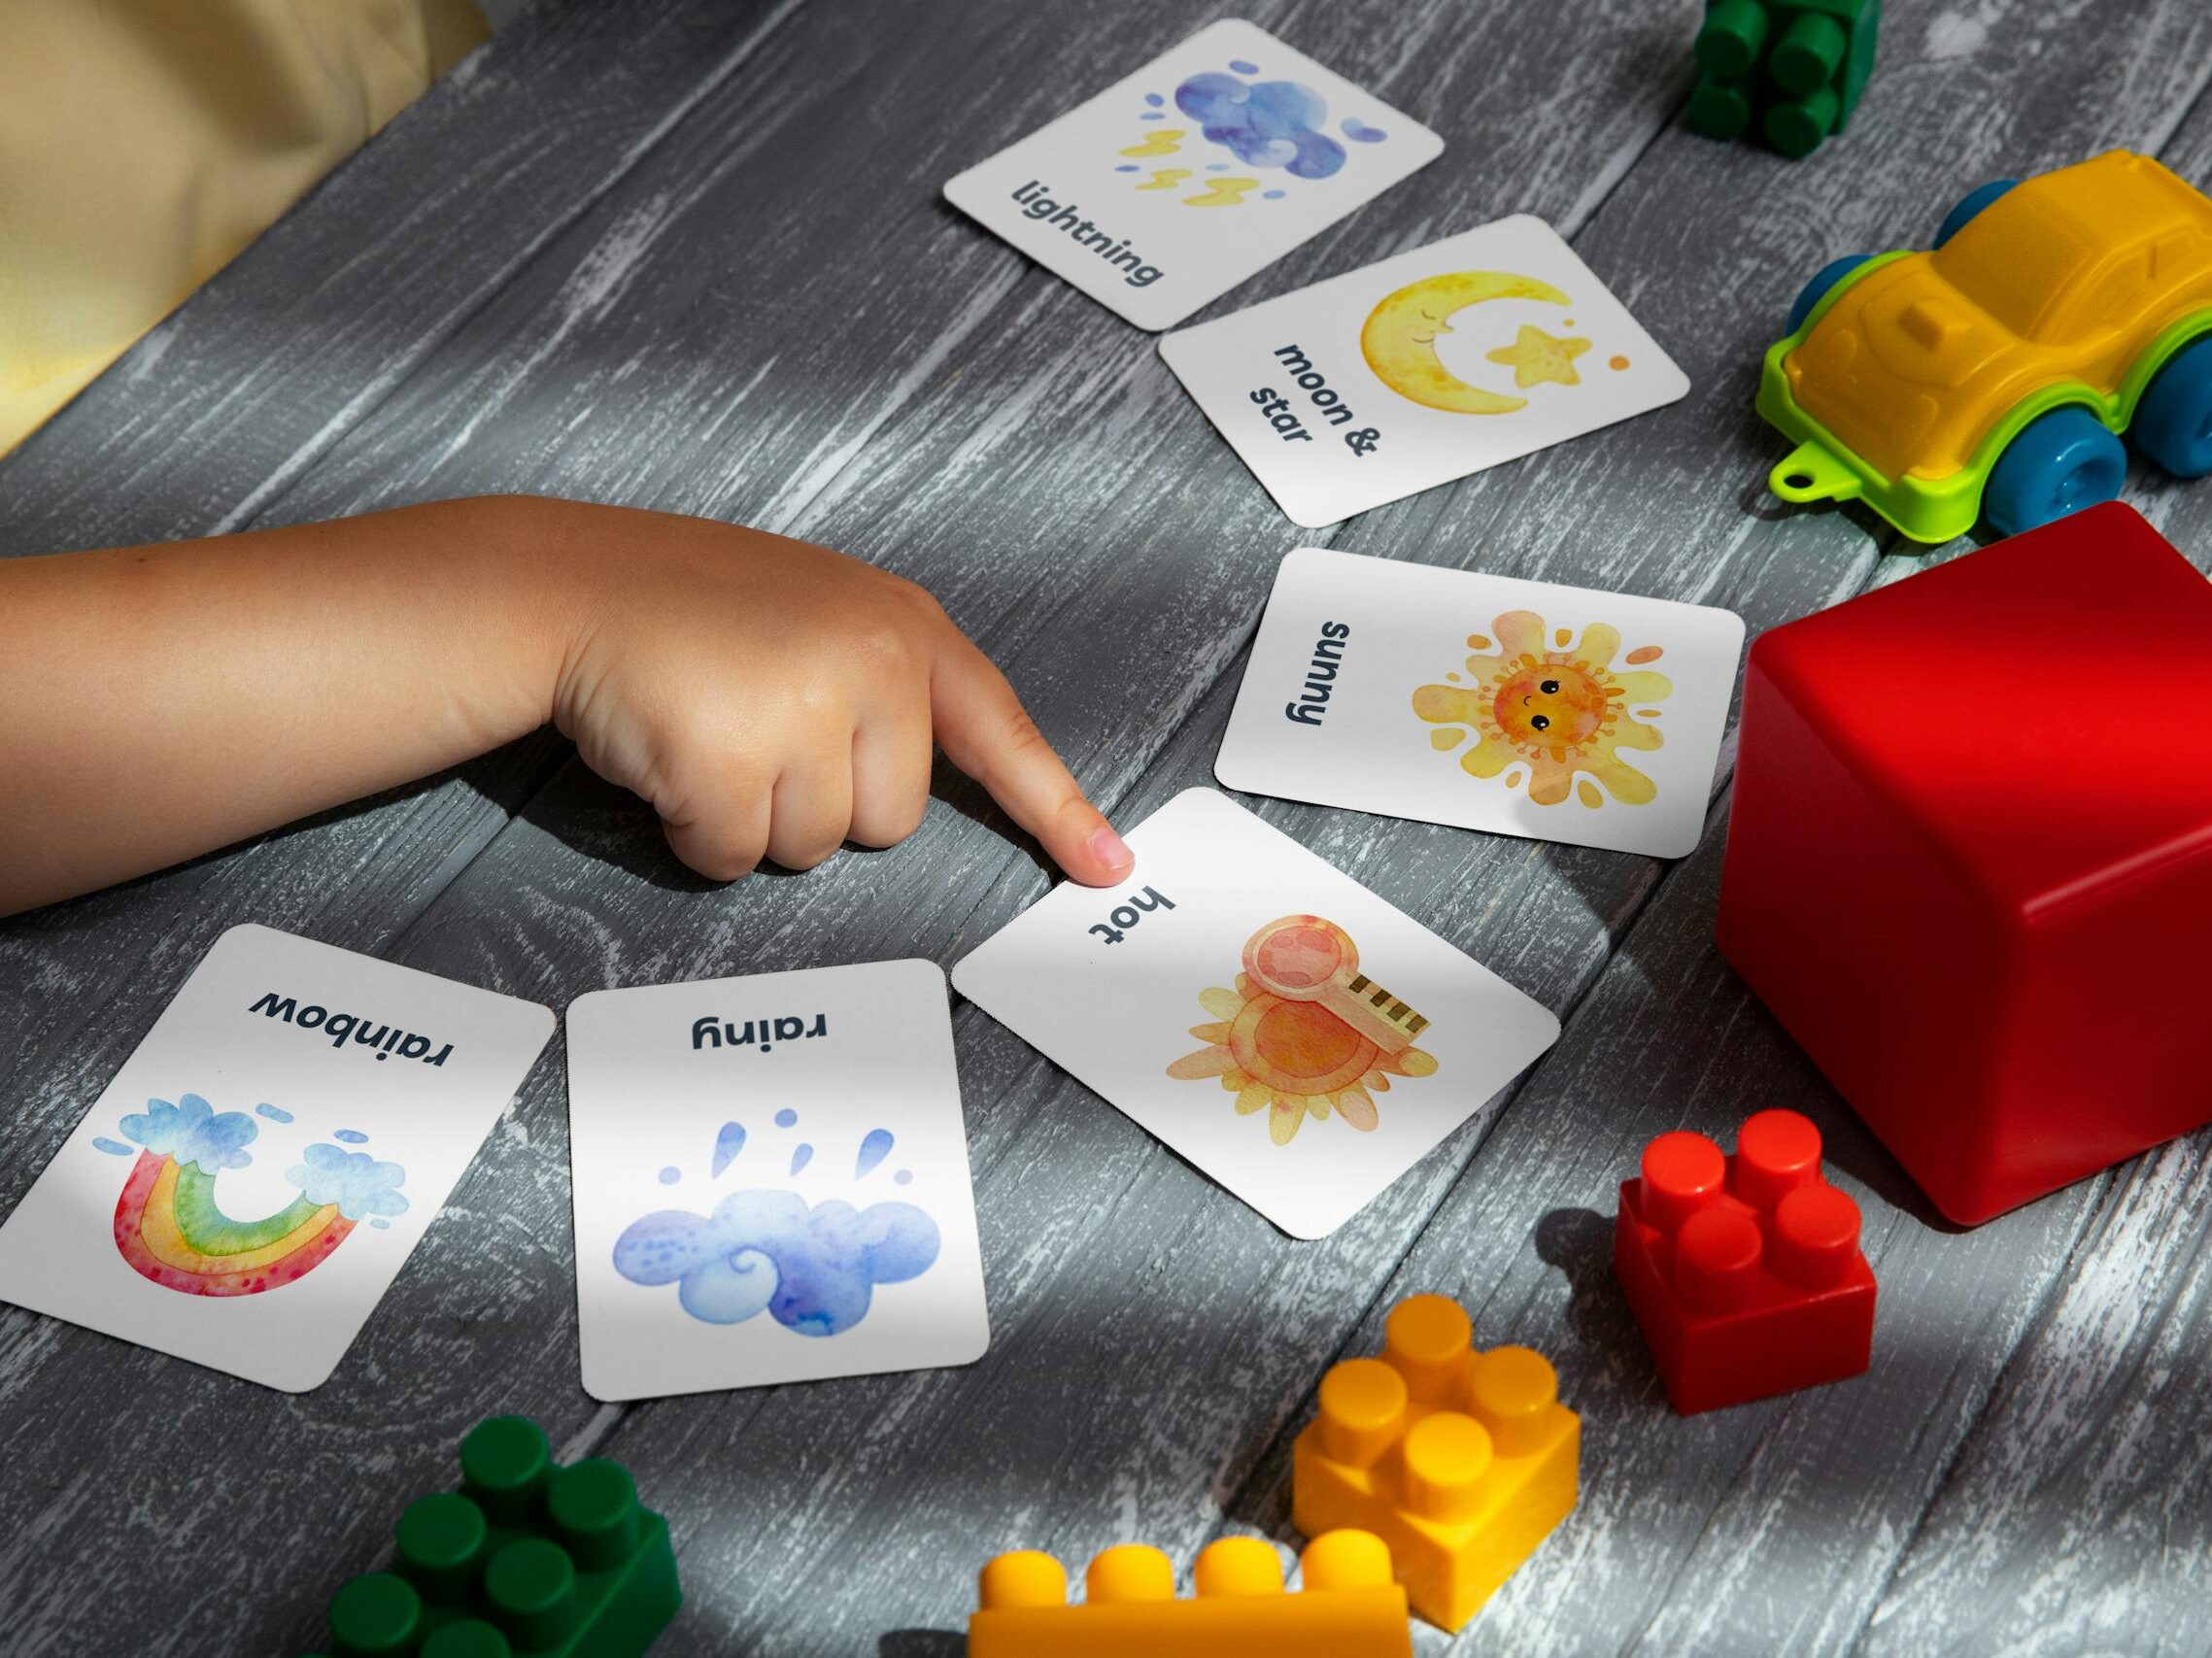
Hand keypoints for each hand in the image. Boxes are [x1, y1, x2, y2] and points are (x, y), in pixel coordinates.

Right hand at [533, 501, 1133, 885]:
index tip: (1109, 867)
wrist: (567, 583)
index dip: (1055, 808)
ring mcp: (803, 706)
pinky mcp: (729, 757)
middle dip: (819, 803)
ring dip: (750, 816)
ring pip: (811, 849)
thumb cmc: (691, 612)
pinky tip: (667, 754)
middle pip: (890, 823)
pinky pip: (731, 857)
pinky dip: (691, 833)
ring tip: (706, 728)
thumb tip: (913, 797)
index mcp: (903, 627)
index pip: (999, 732)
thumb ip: (883, 687)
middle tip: (754, 726)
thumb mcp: (818, 618)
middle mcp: (871, 661)